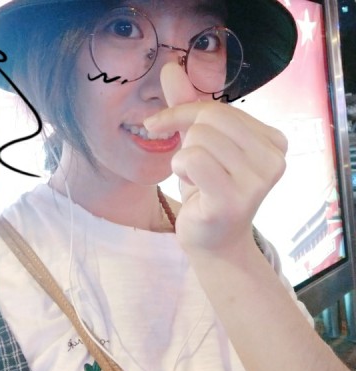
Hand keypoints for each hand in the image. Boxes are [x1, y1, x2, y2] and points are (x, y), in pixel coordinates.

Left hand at [144, 63, 287, 254]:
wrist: (212, 243)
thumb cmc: (207, 193)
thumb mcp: (199, 145)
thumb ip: (188, 107)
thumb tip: (170, 68)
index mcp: (273, 141)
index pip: (219, 107)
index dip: (181, 113)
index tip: (156, 124)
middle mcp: (273, 158)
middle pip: (210, 118)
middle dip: (183, 136)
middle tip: (182, 163)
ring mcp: (257, 180)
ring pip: (199, 138)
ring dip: (183, 160)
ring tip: (195, 181)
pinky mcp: (233, 198)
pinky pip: (193, 158)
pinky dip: (181, 169)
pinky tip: (191, 188)